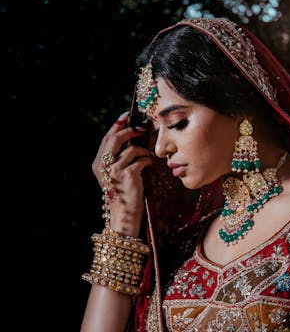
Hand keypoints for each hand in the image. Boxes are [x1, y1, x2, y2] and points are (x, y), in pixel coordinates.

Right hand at [92, 111, 152, 235]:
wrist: (124, 215)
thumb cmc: (123, 195)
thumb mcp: (115, 176)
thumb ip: (117, 159)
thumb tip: (131, 140)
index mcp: (98, 164)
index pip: (106, 139)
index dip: (117, 126)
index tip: (126, 116)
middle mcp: (103, 166)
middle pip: (116, 138)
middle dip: (130, 130)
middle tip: (142, 127)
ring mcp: (115, 170)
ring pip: (131, 149)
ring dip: (142, 150)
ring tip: (147, 155)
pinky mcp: (128, 175)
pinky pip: (141, 159)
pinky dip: (147, 160)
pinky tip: (149, 164)